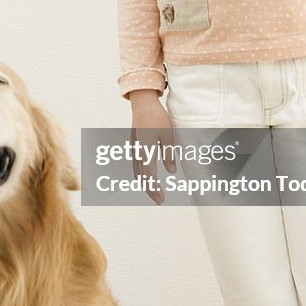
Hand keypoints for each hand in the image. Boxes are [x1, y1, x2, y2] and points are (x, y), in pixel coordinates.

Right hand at [128, 90, 177, 204]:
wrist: (142, 104)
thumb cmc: (157, 118)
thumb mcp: (168, 135)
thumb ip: (168, 154)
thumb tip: (171, 171)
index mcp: (146, 150)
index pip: (150, 175)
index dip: (155, 188)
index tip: (161, 198)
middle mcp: (137, 152)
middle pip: (142, 176)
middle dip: (150, 190)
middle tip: (159, 201)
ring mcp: (134, 149)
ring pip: (137, 172)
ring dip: (145, 184)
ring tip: (154, 193)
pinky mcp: (134, 145)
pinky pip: (135, 165)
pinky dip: (140, 175)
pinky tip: (145, 178)